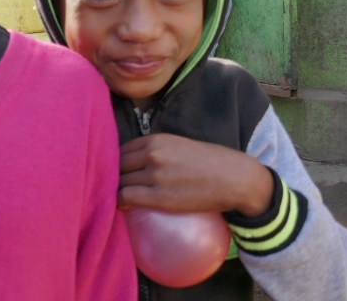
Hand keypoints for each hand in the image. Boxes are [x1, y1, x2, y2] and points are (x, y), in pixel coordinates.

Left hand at [118, 133, 272, 216]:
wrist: (234, 178)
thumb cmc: (211, 162)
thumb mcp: (180, 145)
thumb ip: (158, 150)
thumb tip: (138, 162)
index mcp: (156, 139)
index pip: (122, 149)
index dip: (116, 162)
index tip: (117, 172)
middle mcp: (152, 154)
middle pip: (117, 164)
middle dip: (112, 175)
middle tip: (113, 186)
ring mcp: (154, 175)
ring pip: (119, 181)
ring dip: (115, 189)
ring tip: (117, 197)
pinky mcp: (159, 196)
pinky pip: (126, 197)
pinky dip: (119, 201)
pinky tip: (122, 206)